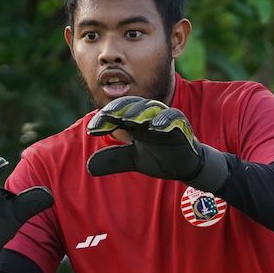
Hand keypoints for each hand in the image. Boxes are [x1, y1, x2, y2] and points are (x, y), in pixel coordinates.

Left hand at [85, 95, 229, 188]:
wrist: (184, 166)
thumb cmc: (159, 156)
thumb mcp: (132, 159)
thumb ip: (113, 160)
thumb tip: (89, 167)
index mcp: (135, 120)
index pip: (116, 113)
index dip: (104, 119)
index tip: (92, 130)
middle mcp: (148, 116)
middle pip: (131, 105)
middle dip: (118, 110)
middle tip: (105, 116)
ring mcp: (165, 118)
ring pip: (151, 108)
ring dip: (139, 112)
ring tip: (128, 119)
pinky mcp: (182, 125)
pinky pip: (174, 119)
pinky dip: (165, 120)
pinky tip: (155, 127)